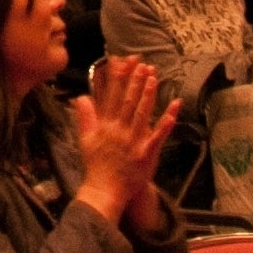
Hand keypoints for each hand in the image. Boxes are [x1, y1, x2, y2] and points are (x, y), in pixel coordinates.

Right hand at [68, 54, 177, 225]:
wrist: (104, 191)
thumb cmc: (96, 165)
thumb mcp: (85, 139)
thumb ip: (85, 116)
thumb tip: (80, 97)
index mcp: (105, 126)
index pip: (112, 97)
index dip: (119, 78)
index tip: (123, 62)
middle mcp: (118, 131)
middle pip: (128, 101)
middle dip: (135, 81)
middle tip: (143, 64)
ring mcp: (132, 142)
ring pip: (141, 114)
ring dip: (148, 95)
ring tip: (154, 78)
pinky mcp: (145, 154)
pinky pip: (157, 138)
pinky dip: (164, 125)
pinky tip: (172, 113)